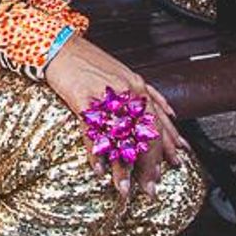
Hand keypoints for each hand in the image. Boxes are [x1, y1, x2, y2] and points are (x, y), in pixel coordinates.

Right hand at [44, 35, 189, 199]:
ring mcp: (105, 95)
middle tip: (150, 188)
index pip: (160, 122)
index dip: (169, 147)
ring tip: (124, 188)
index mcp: (138, 87)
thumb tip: (169, 114)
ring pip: (120, 138)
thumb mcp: (124, 74)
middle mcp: (126, 91)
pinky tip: (98, 169)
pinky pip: (93, 132)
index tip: (174, 167)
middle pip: (144, 134)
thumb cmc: (90, 62)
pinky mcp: (82, 98)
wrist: (60, 46)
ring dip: (122, 168)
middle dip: (149, 166)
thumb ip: (146, 94)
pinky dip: (96, 154)